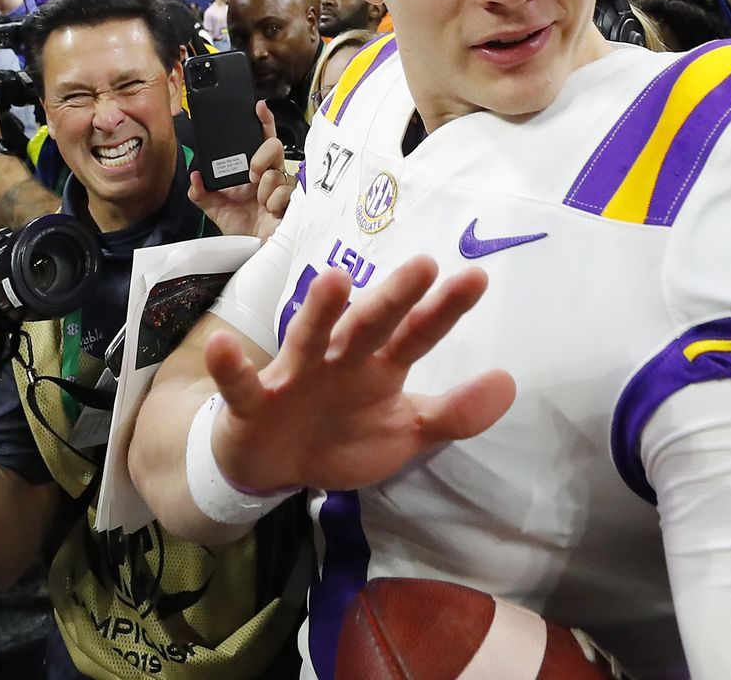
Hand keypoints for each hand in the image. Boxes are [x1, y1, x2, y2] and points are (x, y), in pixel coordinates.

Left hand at [189, 100, 293, 239]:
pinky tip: (271, 212)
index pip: (262, 140)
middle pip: (274, 147)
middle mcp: (272, 175)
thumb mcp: (215, 209)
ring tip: (260, 204)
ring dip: (264, 190)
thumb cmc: (242, 229)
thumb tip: (195, 176)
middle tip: (251, 175)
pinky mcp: (296, 201)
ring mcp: (285, 187)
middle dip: (260, 158)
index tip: (258, 107)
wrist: (254, 252)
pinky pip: (285, 191)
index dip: (263, 121)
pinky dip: (273, 202)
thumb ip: (201, 192)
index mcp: (255, 171)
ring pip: (277, 172)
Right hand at [204, 256, 512, 493]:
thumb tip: (509, 383)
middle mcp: (340, 360)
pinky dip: (230, 367)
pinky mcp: (253, 402)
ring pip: (308, 339)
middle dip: (394, 298)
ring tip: (334, 280)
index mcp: (380, 366)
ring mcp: (295, 377)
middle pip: (369, 325)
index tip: (476, 278)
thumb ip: (455, 413)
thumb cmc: (343, 435)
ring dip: (319, 313)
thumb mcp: (406, 433)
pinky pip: (240, 384)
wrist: (274, 465)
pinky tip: (221, 348)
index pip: (418, 334)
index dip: (445, 310)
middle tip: (422, 265)